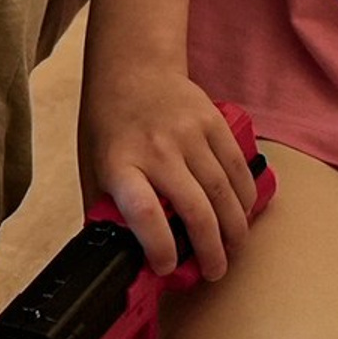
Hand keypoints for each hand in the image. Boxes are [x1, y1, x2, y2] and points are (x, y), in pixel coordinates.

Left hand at [81, 66, 258, 278]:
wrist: (132, 66)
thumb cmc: (110, 122)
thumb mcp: (91, 163)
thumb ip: (103, 206)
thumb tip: (112, 253)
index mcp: (119, 162)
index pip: (144, 212)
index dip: (160, 247)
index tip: (166, 266)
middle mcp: (156, 149)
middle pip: (195, 209)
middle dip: (211, 251)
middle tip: (214, 271)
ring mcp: (189, 134)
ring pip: (224, 193)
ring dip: (234, 231)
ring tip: (231, 250)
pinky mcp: (214, 123)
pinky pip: (239, 170)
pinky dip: (245, 199)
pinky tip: (241, 215)